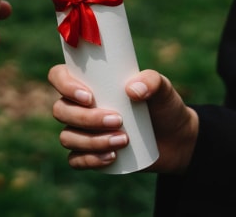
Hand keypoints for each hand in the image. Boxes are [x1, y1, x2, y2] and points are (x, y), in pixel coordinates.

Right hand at [47, 66, 197, 173]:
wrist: (177, 139)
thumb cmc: (163, 106)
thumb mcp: (163, 89)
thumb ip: (152, 81)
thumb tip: (132, 90)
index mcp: (88, 82)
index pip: (58, 76)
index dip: (65, 85)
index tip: (89, 97)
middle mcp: (78, 106)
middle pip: (61, 110)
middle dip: (86, 118)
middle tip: (117, 120)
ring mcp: (81, 132)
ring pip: (67, 137)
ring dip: (92, 141)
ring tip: (123, 140)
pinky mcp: (89, 154)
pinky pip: (75, 160)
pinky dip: (90, 160)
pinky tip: (111, 158)